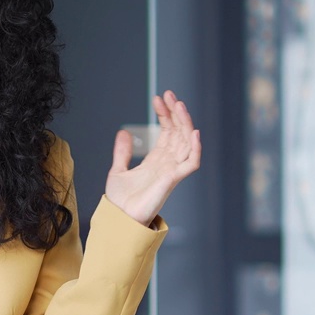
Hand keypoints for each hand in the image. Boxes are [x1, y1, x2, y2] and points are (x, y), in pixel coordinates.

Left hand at [105, 90, 201, 224]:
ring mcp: (172, 171)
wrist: (118, 219)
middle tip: (169, 95)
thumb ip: (123, 152)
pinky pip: (191, 163)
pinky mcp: (173, 180)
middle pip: (178, 133)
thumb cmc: (121, 201)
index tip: (158, 98)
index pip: (167, 132)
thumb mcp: (118, 170)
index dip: (165, 114)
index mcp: (157, 160)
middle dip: (175, 113)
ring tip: (178, 104)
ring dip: (184, 122)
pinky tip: (193, 132)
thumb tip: (124, 133)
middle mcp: (168, 164)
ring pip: (186, 142)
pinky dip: (196, 148)